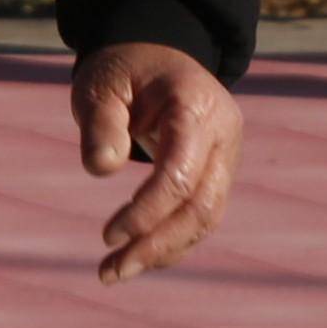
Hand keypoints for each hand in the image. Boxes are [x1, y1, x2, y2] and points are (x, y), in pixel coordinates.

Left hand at [73, 41, 240, 283]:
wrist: (156, 55)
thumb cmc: (123, 70)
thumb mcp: (101, 84)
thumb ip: (101, 123)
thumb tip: (102, 169)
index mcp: (196, 105)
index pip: (181, 173)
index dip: (147, 211)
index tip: (108, 235)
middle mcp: (223, 133)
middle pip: (203, 206)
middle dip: (157, 244)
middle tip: (109, 272)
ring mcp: (226, 155)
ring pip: (207, 218)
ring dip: (163, 251)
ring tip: (113, 272)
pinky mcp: (219, 173)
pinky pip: (202, 216)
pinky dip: (171, 241)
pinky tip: (136, 256)